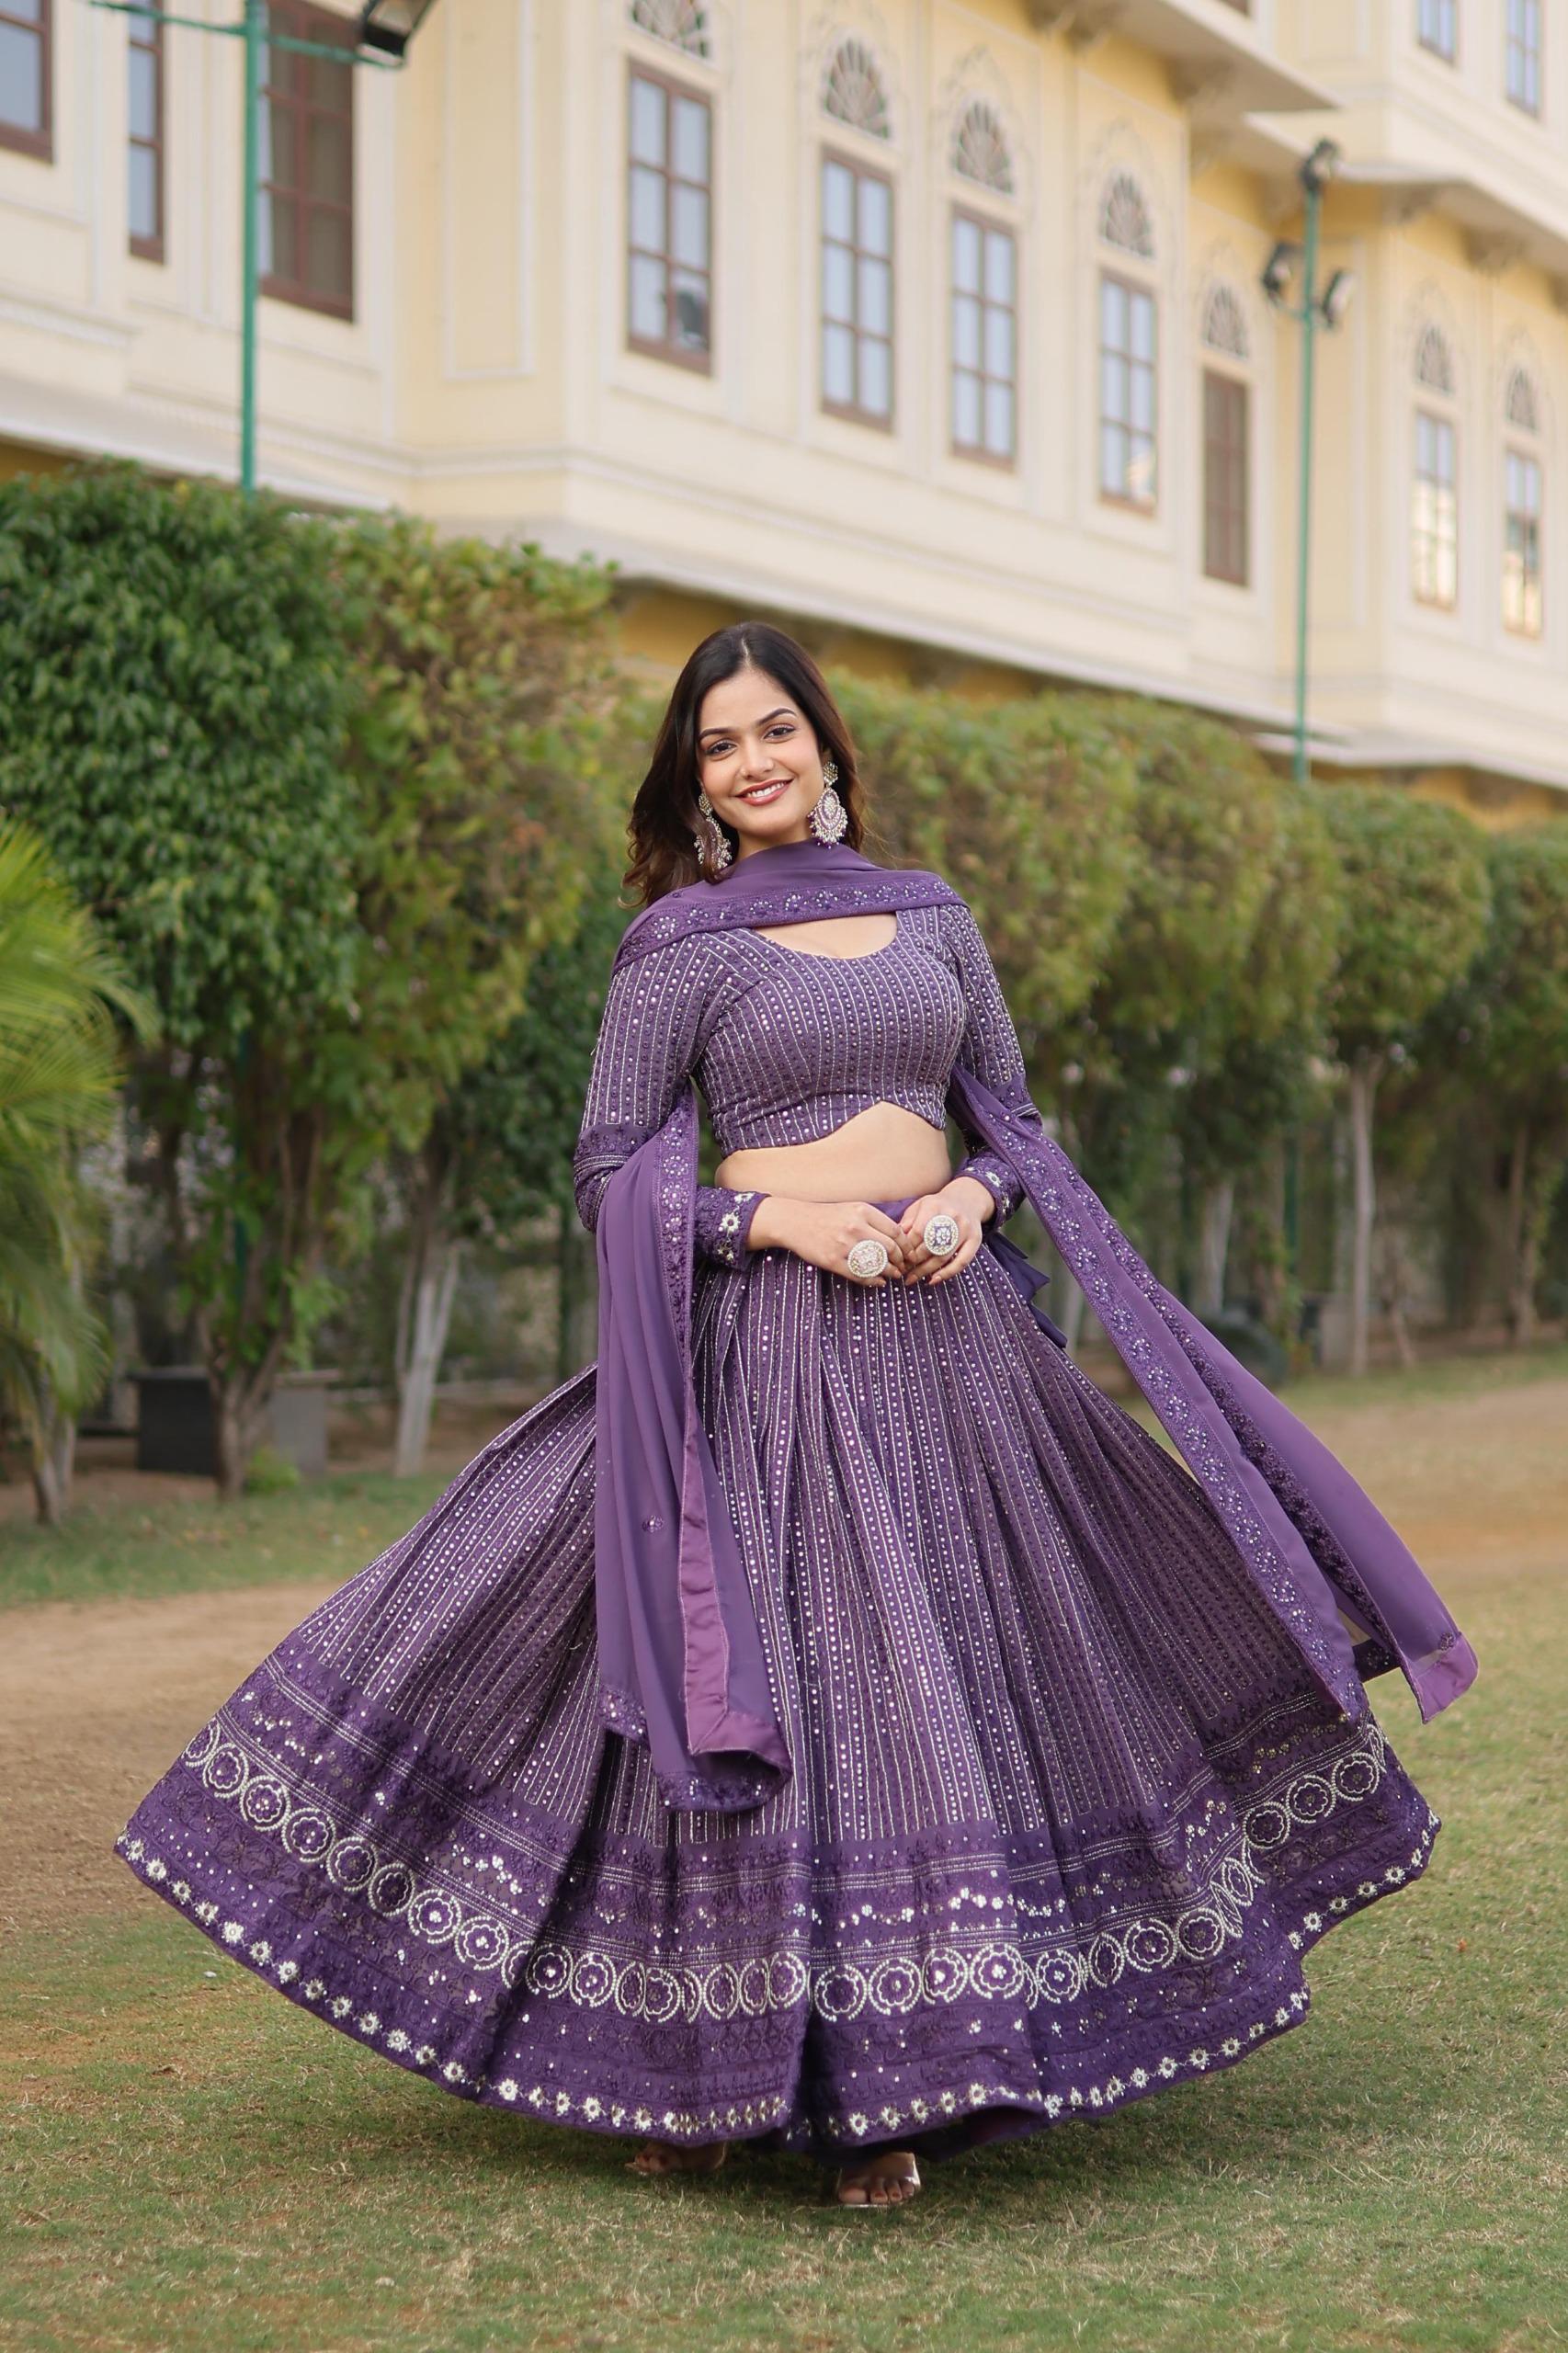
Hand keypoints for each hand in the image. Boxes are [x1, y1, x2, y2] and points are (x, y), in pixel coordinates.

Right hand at [756, 1197, 912, 1286]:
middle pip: (890, 1248)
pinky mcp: (833, 1260)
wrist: (795, 1221)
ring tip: (894, 1275)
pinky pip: (859, 1275)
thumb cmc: (827, 1216)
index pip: (895, 1231)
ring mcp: (844, 1245)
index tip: (911, 1254)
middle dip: (901, 1261)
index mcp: (863, 1211)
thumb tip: (899, 1237)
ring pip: (877, 1263)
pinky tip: (878, 1282)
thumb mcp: (852, 1209)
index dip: (907, 1246)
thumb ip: (874, 1220)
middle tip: (904, 1267)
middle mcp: (855, 1227)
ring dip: (890, 1272)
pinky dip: (873, 1281)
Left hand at [896, 1179, 989, 1286]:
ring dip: (925, 1271)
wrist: (967, 1199)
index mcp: (934, 1206)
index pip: (918, 1232)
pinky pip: (961, 1262)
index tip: (898, 1258)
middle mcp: (952, 1216)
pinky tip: (933, 1280)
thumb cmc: (937, 1206)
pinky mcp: (975, 1240)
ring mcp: (965, 1229)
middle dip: (914, 1261)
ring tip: (912, 1278)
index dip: (907, 1248)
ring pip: (943, 1256)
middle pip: (930, 1246)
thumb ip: (907, 1222)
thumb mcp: (920, 1206)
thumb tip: (896, 1241)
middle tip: (903, 1270)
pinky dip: (946, 1273)